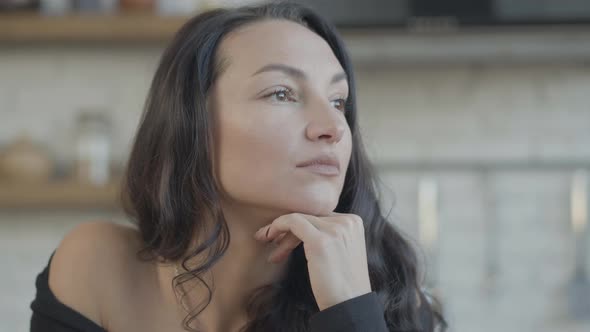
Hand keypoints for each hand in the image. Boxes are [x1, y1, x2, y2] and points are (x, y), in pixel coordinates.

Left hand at [253, 212, 371, 310]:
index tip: (284, 237)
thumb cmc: (341, 283)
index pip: (320, 215)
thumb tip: (300, 226)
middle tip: (268, 238)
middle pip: (309, 216)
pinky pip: (293, 222)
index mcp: (354, 222)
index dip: (300, 225)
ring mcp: (335, 230)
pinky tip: (268, 236)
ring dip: (280, 230)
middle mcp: (347, 221)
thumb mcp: (341, 250)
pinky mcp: (321, 240)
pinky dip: (278, 225)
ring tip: (265, 241)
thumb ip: (329, 235)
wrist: (349, 305)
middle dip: (287, 228)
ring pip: (299, 218)